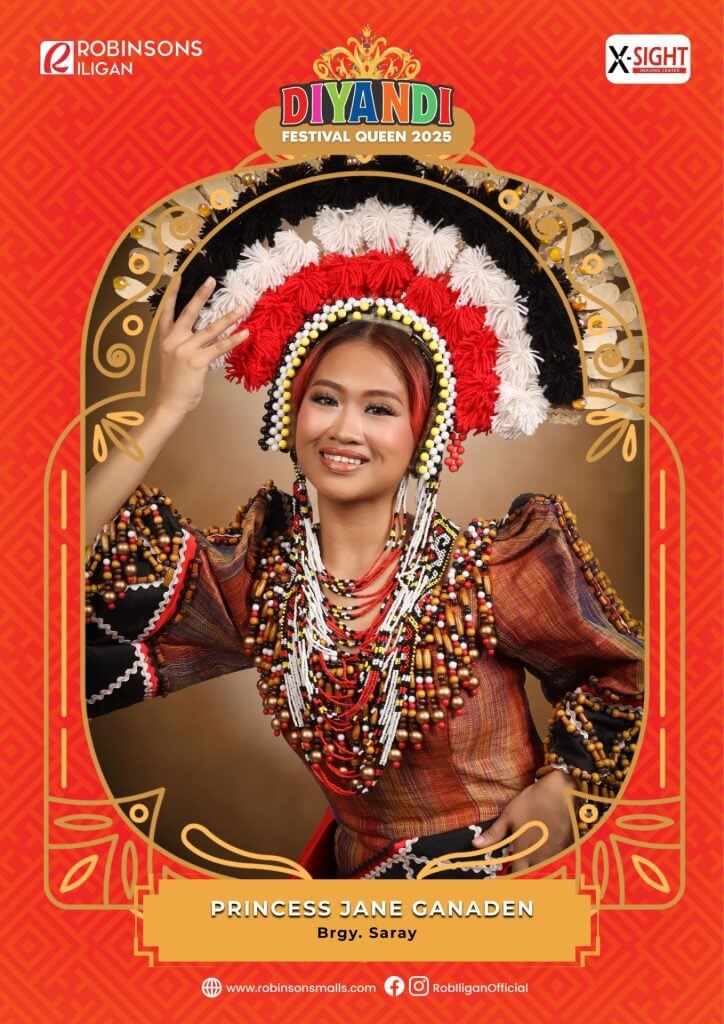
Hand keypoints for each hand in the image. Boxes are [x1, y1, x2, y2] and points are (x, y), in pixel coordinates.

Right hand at [155, 273, 248, 416]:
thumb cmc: (174, 381)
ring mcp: (185, 350)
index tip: (180, 276)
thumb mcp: (172, 357)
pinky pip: (219, 348)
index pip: (168, 311)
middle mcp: (174, 341)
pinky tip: (245, 333)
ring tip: (242, 308)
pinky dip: (233, 340)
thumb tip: (200, 331)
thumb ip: (182, 342)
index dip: (174, 293)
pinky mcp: (197, 361)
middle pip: (189, 313)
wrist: (171, 401)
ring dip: (228, 318)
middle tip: (212, 280)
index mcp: (166, 338)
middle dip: (201, 295)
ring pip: (210, 329)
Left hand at [472, 770, 575, 872]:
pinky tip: (548, 856)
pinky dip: (552, 863)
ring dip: (538, 872)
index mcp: (524, 852)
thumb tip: (475, 845)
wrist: (562, 793)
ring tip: (532, 867)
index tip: (504, 880)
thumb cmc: (532, 802)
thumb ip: (494, 834)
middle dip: (525, 877)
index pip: (516, 875)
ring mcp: (555, 854)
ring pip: (546, 871)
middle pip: (532, 876)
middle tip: (518, 873)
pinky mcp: (566, 848)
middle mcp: (541, 858)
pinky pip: (558, 862)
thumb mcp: (509, 815)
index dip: (510, 879)